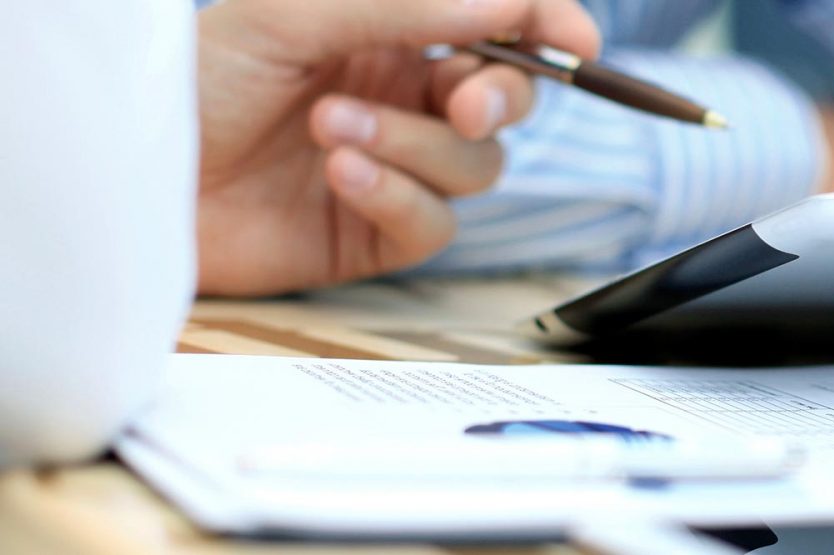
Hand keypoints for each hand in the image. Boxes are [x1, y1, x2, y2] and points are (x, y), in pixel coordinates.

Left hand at [195, 0, 598, 295]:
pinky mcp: (377, 237)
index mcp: (392, 34)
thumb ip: (407, 5)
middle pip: (507, 100)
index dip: (547, 29)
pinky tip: (340, 173)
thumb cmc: (197, 82)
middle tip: (460, 97)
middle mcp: (404, 99)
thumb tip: (506, 1)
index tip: (573, 39)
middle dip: (499, 94)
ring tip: (330, 128)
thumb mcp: (296, 17)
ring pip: (475, 164)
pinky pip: (434, 222)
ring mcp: (397, 169)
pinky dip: (397, 195)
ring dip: (413, 144)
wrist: (137, 179)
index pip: (499, 28)